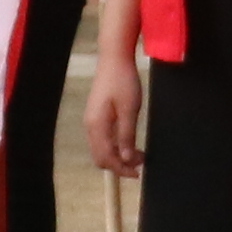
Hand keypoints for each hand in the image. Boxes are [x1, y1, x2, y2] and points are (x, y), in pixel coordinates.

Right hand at [86, 46, 145, 179]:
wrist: (114, 58)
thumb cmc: (123, 81)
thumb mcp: (129, 110)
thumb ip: (126, 136)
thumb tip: (124, 159)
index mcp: (96, 125)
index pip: (106, 158)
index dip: (122, 169)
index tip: (138, 173)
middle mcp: (90, 125)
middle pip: (100, 157)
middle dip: (119, 165)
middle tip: (140, 164)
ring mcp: (91, 120)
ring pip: (101, 148)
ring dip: (118, 155)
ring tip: (138, 154)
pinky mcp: (96, 115)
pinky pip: (102, 138)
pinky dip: (115, 145)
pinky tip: (128, 141)